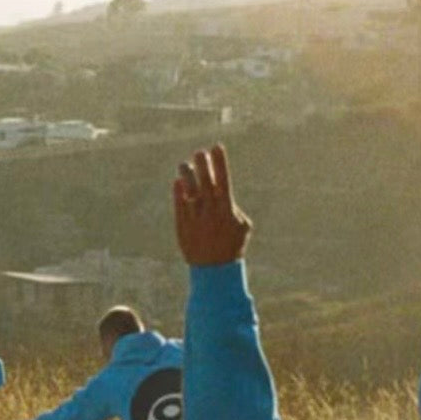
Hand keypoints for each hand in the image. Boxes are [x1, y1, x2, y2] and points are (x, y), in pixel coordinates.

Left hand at [173, 144, 251, 267]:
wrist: (214, 272)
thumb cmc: (231, 248)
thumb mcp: (242, 227)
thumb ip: (234, 209)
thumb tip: (226, 196)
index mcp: (226, 210)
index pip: (223, 180)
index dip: (220, 162)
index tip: (217, 147)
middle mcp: (210, 212)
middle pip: (204, 182)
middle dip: (202, 165)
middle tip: (199, 153)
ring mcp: (195, 218)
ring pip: (189, 191)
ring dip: (187, 175)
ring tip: (184, 165)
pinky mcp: (182, 226)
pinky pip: (179, 205)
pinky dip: (178, 193)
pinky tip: (178, 182)